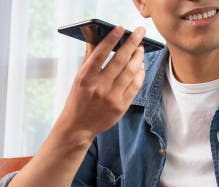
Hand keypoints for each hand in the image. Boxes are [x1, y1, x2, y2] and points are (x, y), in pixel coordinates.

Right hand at [57, 26, 146, 143]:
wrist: (78, 126)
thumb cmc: (78, 98)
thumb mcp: (79, 78)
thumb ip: (89, 58)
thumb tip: (97, 36)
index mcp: (85, 77)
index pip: (101, 53)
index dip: (112, 39)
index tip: (121, 28)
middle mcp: (98, 87)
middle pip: (120, 60)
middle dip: (132, 43)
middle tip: (140, 32)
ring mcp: (111, 97)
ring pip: (131, 72)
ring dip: (138, 57)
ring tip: (140, 49)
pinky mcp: (121, 106)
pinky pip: (135, 86)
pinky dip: (140, 73)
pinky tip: (140, 66)